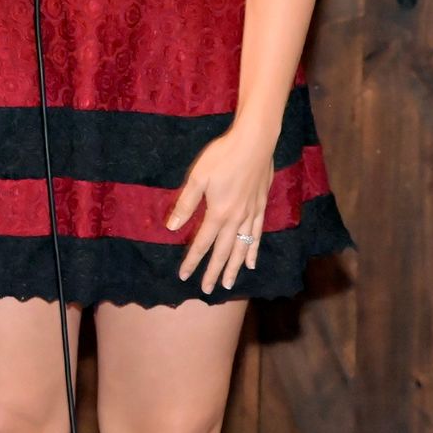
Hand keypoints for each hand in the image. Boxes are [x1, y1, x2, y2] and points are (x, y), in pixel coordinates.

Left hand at [166, 125, 275, 292]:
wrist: (255, 142)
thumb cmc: (222, 156)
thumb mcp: (198, 177)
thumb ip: (185, 204)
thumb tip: (171, 227)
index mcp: (218, 213)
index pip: (202, 243)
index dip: (192, 261)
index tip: (184, 276)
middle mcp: (235, 219)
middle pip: (223, 252)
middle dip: (214, 272)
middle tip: (207, 290)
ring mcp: (251, 214)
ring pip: (242, 248)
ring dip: (234, 267)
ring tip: (229, 284)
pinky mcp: (261, 206)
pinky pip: (257, 234)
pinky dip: (254, 250)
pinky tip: (252, 262)